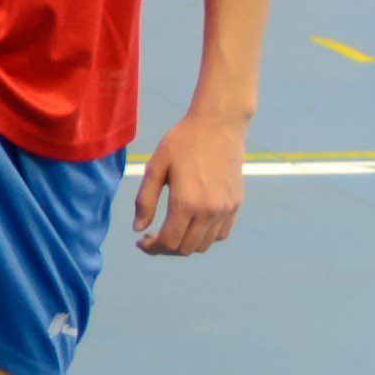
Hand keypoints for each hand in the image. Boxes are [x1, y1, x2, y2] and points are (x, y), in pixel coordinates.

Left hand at [131, 112, 245, 255]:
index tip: (140, 241)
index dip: (152, 247)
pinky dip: (204, 236)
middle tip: (151, 236)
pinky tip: (191, 224)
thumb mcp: (155, 167)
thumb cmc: (181, 142)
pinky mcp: (236, 204)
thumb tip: (138, 228)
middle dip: (165, 248)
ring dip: (185, 244)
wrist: (218, 126)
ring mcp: (226, 209)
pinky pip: (221, 234)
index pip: (169, 241)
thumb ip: (145, 200)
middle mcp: (210, 211)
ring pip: (204, 244)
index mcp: (187, 202)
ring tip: (169, 230)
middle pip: (186, 248)